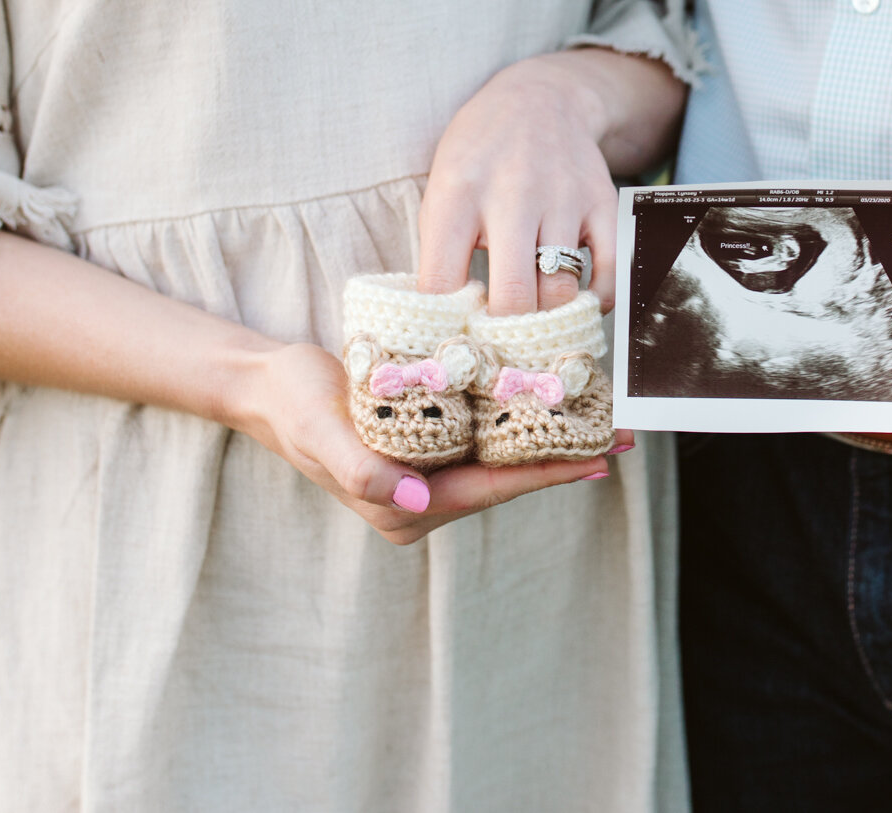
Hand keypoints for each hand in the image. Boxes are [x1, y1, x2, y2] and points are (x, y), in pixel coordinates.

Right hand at [230, 341, 632, 544]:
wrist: (269, 384)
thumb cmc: (293, 405)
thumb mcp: (320, 432)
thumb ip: (361, 468)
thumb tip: (414, 498)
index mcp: (400, 506)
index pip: (489, 491)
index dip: (546, 474)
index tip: (598, 460)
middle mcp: (420, 499)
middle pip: (506, 479)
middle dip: (563, 455)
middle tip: (622, 434)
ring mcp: (425, 474)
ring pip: (501, 459)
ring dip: (548, 437)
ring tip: (602, 418)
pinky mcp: (428, 446)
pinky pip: (485, 439)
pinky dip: (520, 421)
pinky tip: (554, 401)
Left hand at [419, 48, 678, 314]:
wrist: (539, 98)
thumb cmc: (478, 154)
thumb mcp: (441, 188)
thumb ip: (439, 249)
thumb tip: (442, 322)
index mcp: (457, 193)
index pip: (442, 282)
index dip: (444, 323)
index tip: (451, 338)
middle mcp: (511, 194)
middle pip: (512, 296)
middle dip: (503, 333)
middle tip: (498, 341)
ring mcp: (562, 198)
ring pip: (560, 289)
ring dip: (547, 317)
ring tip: (534, 319)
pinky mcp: (602, 202)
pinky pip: (610, 271)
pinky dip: (596, 299)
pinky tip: (577, 301)